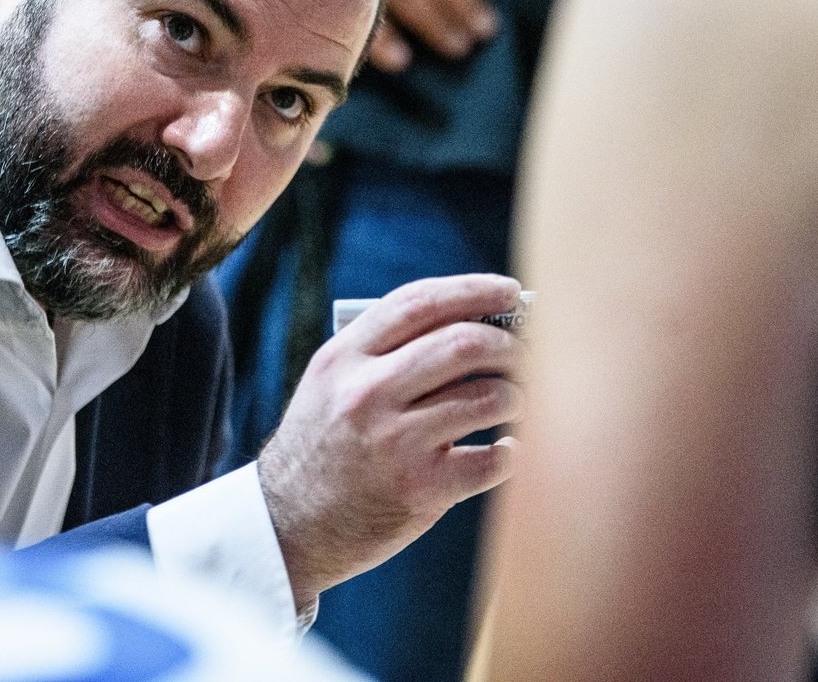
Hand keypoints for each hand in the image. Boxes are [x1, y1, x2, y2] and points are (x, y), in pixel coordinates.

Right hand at [257, 274, 523, 607]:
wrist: (289, 526)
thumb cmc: (324, 446)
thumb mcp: (332, 384)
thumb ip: (385, 350)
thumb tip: (475, 321)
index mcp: (343, 358)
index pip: (420, 303)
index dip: (474, 290)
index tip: (510, 292)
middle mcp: (367, 394)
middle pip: (464, 345)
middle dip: (510, 344)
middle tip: (527, 352)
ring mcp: (394, 443)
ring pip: (487, 397)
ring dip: (518, 395)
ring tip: (519, 401)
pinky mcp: (420, 490)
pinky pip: (491, 459)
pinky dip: (512, 451)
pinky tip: (508, 448)